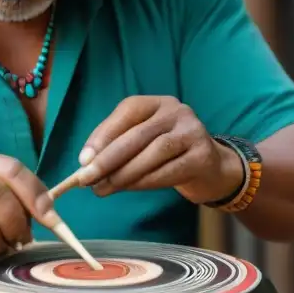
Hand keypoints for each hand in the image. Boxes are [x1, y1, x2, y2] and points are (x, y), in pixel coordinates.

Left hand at [77, 96, 243, 204]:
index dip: (103, 134)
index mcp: (158, 103)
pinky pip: (169, 171)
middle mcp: (177, 111)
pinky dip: (144, 182)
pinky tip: (128, 189)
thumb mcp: (143, 141)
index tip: (83, 160)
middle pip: (138, 134)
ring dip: (124, 174)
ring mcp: (193, 132)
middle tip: (86, 179)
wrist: (210, 168)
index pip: (128, 110)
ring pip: (153, 152)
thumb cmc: (167, 154)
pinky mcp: (203, 156)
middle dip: (108, 159)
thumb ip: (117, 146)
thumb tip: (86, 164)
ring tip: (104, 188)